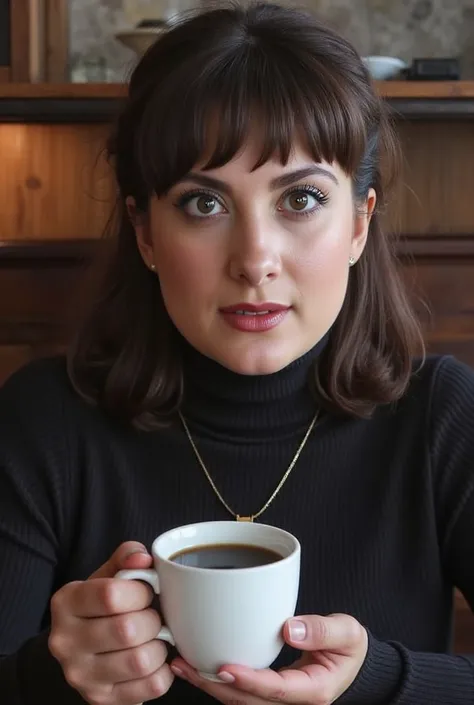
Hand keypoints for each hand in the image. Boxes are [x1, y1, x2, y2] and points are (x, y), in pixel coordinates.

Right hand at [49, 541, 173, 704]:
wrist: (82, 648)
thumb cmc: (101, 605)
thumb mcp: (108, 575)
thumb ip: (126, 558)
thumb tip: (143, 558)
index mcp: (66, 602)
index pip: (110, 595)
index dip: (140, 592)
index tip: (146, 592)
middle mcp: (65, 641)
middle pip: (127, 630)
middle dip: (153, 619)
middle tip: (153, 616)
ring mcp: (80, 675)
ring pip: (140, 661)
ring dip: (159, 646)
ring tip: (155, 637)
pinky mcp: (100, 698)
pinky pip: (151, 686)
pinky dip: (164, 671)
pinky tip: (156, 659)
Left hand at [171, 613, 367, 703]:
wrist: (353, 661)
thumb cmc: (349, 647)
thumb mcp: (346, 633)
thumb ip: (322, 630)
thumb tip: (289, 628)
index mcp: (313, 691)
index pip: (275, 690)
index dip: (248, 680)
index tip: (224, 665)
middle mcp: (293, 702)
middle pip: (248, 701)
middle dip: (214, 685)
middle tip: (186, 664)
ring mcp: (280, 701)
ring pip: (239, 700)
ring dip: (210, 684)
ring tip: (182, 664)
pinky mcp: (269, 693)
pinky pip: (241, 692)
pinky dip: (218, 680)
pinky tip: (199, 665)